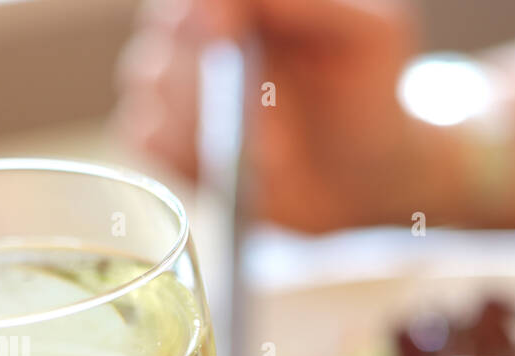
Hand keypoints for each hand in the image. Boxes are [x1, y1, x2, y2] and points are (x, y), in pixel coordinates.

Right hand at [117, 0, 453, 231]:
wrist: (366, 178)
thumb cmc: (372, 93)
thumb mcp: (370, 34)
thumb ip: (313, 4)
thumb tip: (237, 1)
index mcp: (245, 2)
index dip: (203, 12)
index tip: (224, 34)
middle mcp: (201, 30)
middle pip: (165, 29)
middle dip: (208, 76)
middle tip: (268, 130)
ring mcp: (179, 83)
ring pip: (148, 80)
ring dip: (203, 123)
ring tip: (272, 161)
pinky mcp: (172, 139)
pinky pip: (142, 134)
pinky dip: (179, 153)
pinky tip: (229, 172)